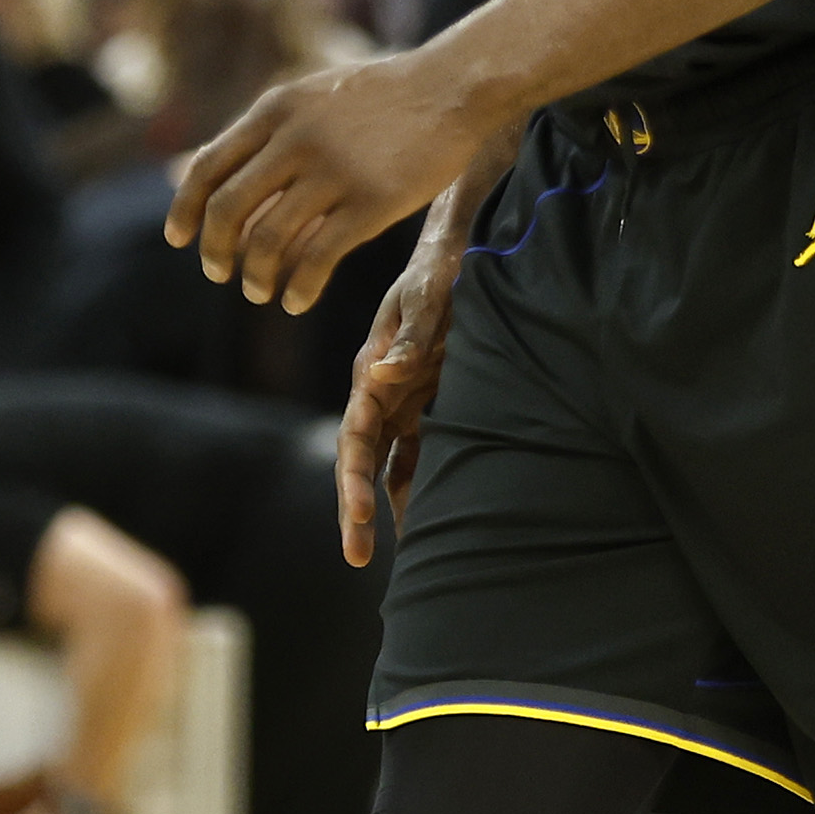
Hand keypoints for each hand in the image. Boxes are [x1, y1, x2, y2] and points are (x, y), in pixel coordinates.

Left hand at [170, 47, 491, 310]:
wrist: (453, 87)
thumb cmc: (381, 97)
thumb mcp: (312, 95)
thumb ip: (267, 130)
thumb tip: (210, 168)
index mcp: (276, 110)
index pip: (209, 166)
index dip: (186, 209)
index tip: (179, 239)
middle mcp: (296, 139)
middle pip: (229, 209)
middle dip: (216, 251)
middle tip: (219, 274)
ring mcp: (334, 172)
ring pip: (269, 240)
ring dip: (255, 276)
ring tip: (259, 293)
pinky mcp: (372, 203)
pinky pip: (318, 258)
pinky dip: (299, 288)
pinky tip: (298, 301)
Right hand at [333, 227, 464, 564]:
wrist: (462, 253)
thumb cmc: (442, 271)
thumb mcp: (429, 297)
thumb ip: (411, 337)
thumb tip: (381, 372)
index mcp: (372, 371)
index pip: (354, 435)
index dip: (352, 477)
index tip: (358, 515)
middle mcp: (381, 394)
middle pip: (362, 462)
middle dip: (356, 511)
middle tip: (356, 558)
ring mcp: (404, 403)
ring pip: (389, 466)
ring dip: (389, 509)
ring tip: (404, 560)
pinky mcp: (428, 406)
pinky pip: (420, 455)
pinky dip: (421, 488)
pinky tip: (432, 522)